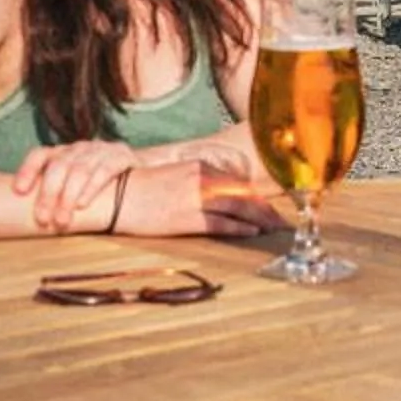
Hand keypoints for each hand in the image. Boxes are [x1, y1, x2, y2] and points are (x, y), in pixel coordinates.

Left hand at [12, 137, 134, 234]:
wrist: (144, 168)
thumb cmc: (102, 181)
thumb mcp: (77, 180)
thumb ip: (57, 191)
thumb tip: (24, 215)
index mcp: (64, 152)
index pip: (40, 155)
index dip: (27, 170)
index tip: (18, 191)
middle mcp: (80, 148)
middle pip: (58, 167)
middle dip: (48, 194)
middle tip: (42, 219)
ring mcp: (101, 151)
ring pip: (79, 171)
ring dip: (68, 197)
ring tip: (61, 220)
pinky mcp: (122, 157)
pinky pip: (104, 171)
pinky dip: (91, 188)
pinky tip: (83, 205)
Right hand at [119, 150, 280, 242]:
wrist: (117, 197)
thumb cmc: (143, 189)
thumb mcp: (176, 178)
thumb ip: (200, 184)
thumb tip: (219, 197)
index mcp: (201, 167)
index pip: (239, 183)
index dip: (259, 197)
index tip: (272, 207)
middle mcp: (204, 179)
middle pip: (245, 195)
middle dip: (267, 210)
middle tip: (283, 221)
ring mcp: (198, 198)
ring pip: (240, 208)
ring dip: (261, 220)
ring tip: (274, 229)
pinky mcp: (190, 217)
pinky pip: (223, 223)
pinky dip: (241, 228)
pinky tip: (252, 233)